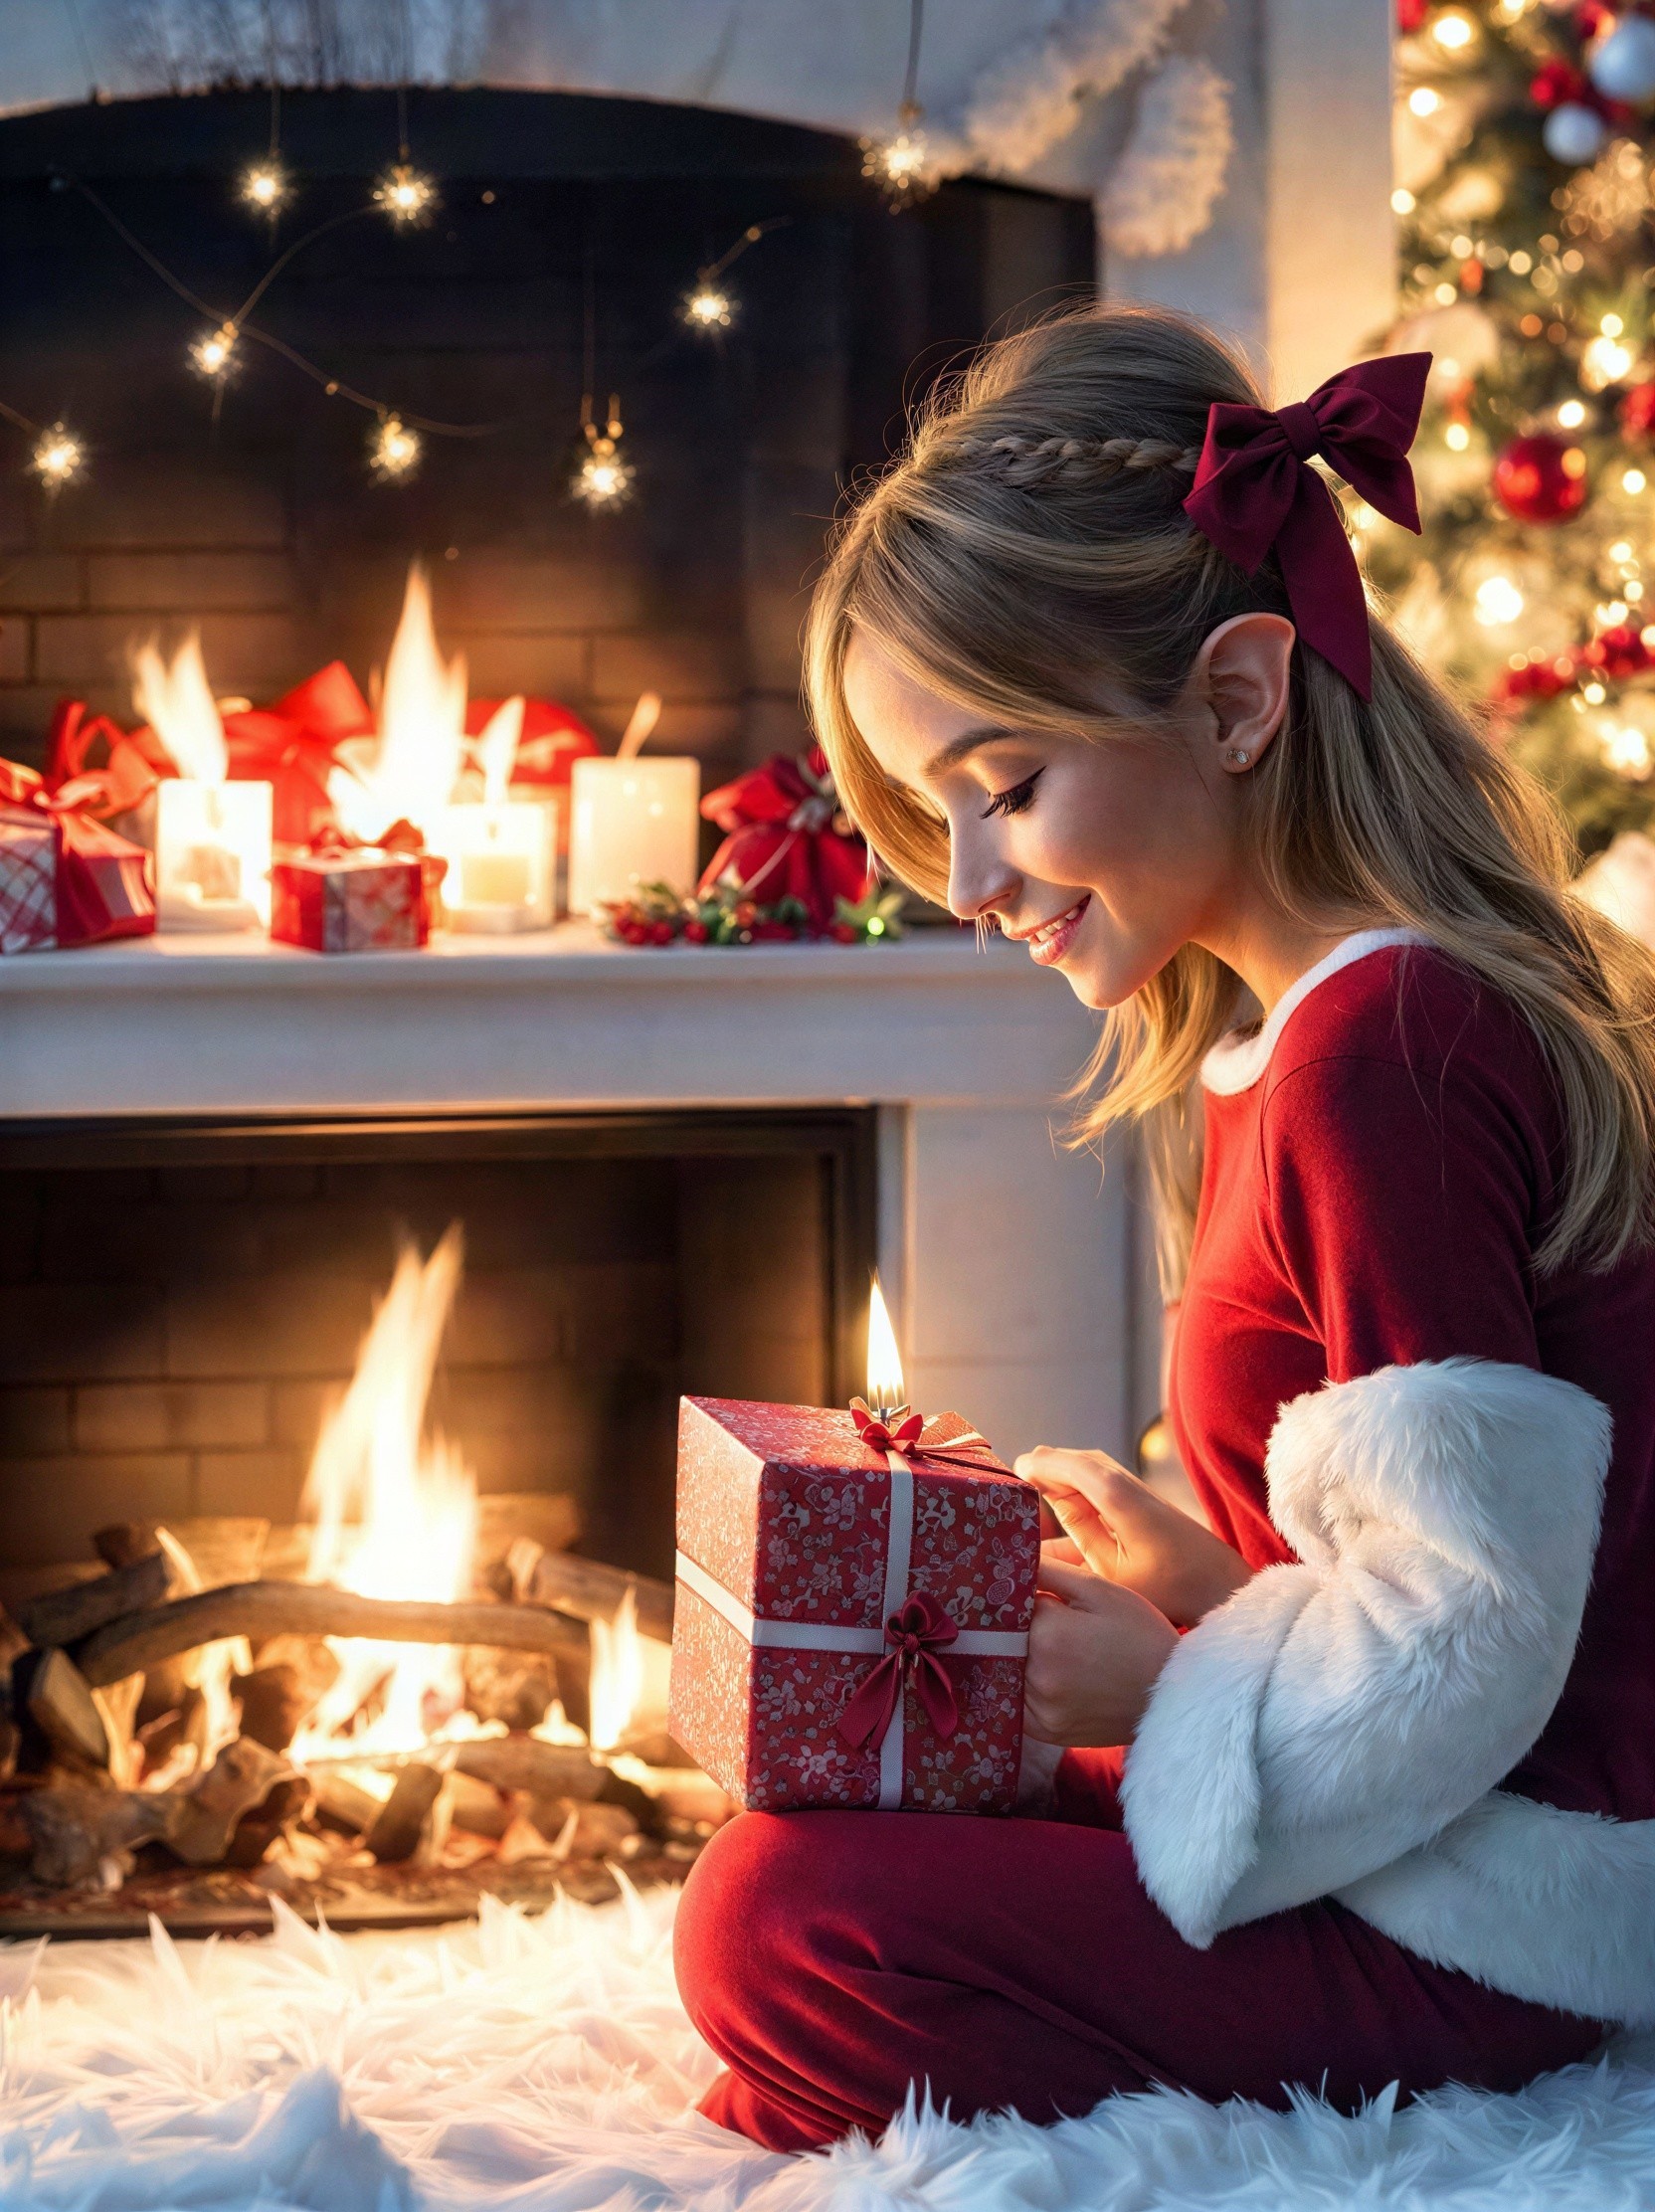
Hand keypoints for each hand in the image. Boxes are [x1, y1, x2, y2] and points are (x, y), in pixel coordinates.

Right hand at [1015, 1446, 1250, 1628]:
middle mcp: (1124, 1484)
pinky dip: (1076, 1486)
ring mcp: (1134, 1492)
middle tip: (1009, 1478)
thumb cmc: (1170, 1589)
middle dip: (1043, 1466)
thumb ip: (1075, 1542)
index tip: (1010, 1472)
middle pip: (1075, 1462)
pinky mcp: (1141, 1505)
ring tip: (1027, 1485)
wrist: (1223, 1589)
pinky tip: (1059, 1500)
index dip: (1037, 1465)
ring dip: (1059, 1475)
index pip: (1066, 1464)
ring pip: (1088, 1470)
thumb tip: (1038, 1527)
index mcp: (1114, 1495)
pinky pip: (1100, 1483)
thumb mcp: (1110, 1574)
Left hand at [1022, 1557, 1177, 1747]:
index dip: (1018, 1595)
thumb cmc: (1141, 1635)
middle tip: (1044, 1621)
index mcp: (1048, 1633)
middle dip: (1014, 1626)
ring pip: (1006, 1669)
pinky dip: (1022, 1685)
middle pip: (1003, 1639)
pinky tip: (1047, 1674)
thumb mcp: (1100, 1591)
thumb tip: (1011, 1558)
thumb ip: (1050, 1572)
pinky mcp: (1045, 1730)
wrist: (1174, 1696)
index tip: (1030, 1593)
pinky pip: (1016, 1701)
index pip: (1008, 1604)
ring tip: (1053, 1647)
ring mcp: (1039, 1707)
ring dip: (1017, 1655)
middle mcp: (1037, 1674)